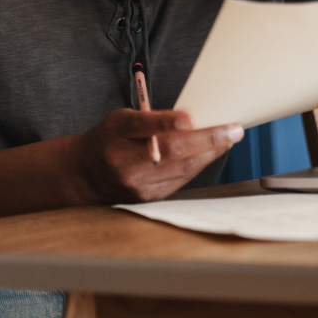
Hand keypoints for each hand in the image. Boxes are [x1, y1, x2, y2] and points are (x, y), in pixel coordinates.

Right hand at [72, 108, 243, 203]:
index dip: (166, 122)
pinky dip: (198, 165)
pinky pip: (179, 180)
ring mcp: (136, 183)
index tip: (190, 119)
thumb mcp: (121, 120)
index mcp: (115, 132)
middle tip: (233, 130)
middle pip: (170, 151)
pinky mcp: (147, 198)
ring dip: (210, 153)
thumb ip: (151, 119)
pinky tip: (210, 153)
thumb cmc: (109, 139)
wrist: (85, 175)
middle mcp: (123, 159)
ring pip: (181, 168)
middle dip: (207, 140)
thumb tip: (194, 120)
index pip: (142, 125)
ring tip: (228, 138)